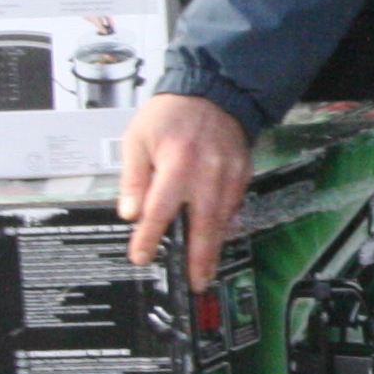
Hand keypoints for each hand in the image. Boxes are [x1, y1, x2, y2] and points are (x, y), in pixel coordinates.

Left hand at [119, 91, 252, 287]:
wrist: (214, 90)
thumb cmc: (171, 114)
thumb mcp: (138, 139)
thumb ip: (133, 178)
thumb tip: (130, 214)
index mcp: (176, 162)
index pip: (160, 209)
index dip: (149, 237)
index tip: (142, 256)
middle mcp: (206, 171)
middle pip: (202, 224)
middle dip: (198, 258)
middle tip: (195, 283)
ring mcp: (229, 174)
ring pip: (222, 219)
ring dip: (214, 248)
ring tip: (206, 272)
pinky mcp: (242, 172)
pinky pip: (234, 205)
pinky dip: (225, 225)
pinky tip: (217, 239)